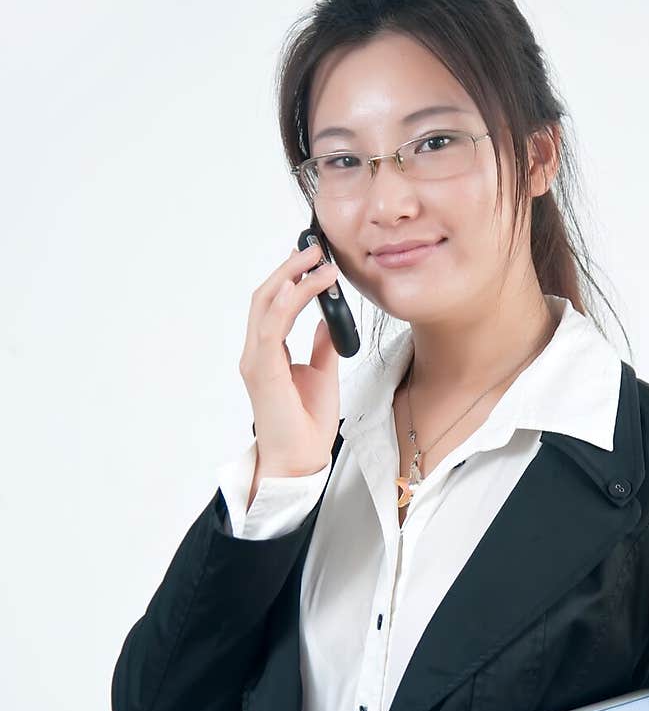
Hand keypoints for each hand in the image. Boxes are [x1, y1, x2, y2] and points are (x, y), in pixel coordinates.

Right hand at [238, 241, 341, 475]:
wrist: (300, 461)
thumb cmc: (306, 425)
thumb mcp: (323, 374)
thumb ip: (322, 345)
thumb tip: (329, 320)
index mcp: (268, 353)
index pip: (274, 304)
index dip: (291, 277)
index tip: (314, 259)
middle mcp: (257, 353)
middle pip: (266, 296)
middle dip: (290, 268)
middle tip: (316, 248)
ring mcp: (257, 361)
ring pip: (267, 305)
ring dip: (291, 278)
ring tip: (317, 261)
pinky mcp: (263, 371)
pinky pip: (272, 328)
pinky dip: (288, 303)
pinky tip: (304, 286)